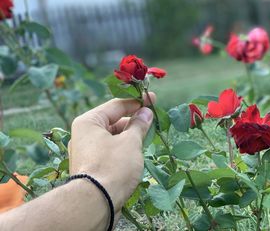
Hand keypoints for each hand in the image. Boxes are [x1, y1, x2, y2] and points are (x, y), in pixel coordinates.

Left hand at [68, 94, 154, 211]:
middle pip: (114, 120)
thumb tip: (146, 112)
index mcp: (89, 122)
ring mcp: (87, 151)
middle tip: (153, 118)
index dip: (137, 101)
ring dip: (130, 135)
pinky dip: (124, 147)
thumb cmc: (113, 166)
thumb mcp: (130, 141)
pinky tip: (137, 151)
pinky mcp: (92, 165)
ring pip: (113, 136)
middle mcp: (84, 134)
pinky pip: (111, 149)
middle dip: (134, 120)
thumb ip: (139, 124)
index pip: (116, 105)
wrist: (96, 203)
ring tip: (148, 136)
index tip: (152, 99)